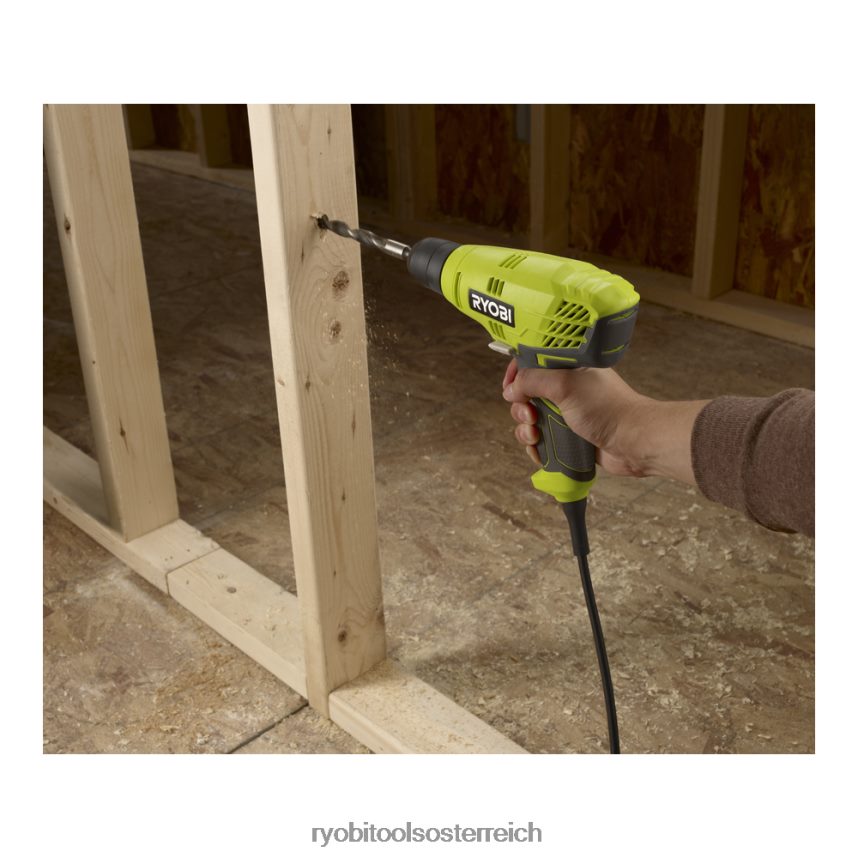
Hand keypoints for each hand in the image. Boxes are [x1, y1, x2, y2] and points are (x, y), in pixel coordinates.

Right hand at [501, 360, 708, 484]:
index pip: (532, 363)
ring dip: (525, 430)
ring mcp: (567, 414)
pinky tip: (538, 452)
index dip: (517, 374)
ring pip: (531, 420)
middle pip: (527, 395)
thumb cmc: (606, 408)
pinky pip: (542, 440)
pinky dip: (536, 447)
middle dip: (521, 408)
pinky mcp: (569, 437)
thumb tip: (510, 389)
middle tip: (531, 416)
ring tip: (535, 436)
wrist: (634, 441)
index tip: (510, 387)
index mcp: (567, 368)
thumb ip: (533, 381)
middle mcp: (566, 389)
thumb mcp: (565, 385)